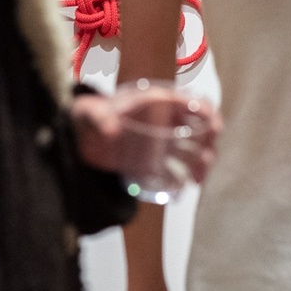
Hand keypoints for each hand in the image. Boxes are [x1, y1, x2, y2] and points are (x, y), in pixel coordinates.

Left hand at [72, 86, 219, 181]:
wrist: (76, 137)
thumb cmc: (86, 116)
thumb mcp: (89, 113)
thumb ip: (99, 118)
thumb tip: (112, 131)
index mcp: (156, 103)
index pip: (191, 102)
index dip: (207, 112)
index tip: (214, 127)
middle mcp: (164, 122)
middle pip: (199, 129)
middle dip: (209, 143)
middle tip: (206, 159)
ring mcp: (160, 143)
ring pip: (192, 151)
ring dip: (201, 163)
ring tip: (198, 178)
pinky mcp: (153, 163)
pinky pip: (176, 171)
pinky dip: (184, 179)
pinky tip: (183, 188)